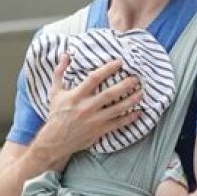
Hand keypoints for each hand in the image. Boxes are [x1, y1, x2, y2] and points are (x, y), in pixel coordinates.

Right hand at [31, 54, 141, 168]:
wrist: (55, 140)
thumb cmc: (56, 114)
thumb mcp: (55, 92)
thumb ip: (59, 72)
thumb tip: (65, 55)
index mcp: (76, 96)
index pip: (94, 79)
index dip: (107, 69)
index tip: (119, 62)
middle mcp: (86, 107)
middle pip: (109, 94)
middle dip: (125, 85)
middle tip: (136, 78)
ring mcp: (94, 120)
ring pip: (116, 109)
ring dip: (131, 101)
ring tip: (141, 93)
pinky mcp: (99, 131)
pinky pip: (117, 124)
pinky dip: (129, 119)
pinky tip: (138, 112)